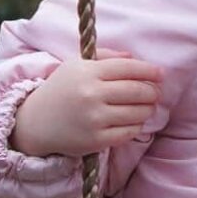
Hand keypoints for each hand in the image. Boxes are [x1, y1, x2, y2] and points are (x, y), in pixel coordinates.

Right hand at [10, 53, 162, 157]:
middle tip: (155, 93)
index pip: (129, 68)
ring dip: (147, 110)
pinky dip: (136, 126)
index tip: (160, 74)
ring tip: (146, 108)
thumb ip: (105, 57)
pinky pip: (129, 132)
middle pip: (138, 91)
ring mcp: (94, 119)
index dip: (149, 71)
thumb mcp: (76, 66)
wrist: (36, 122)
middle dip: (152, 92)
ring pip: (137, 113)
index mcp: (88, 72)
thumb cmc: (61, 90)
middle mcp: (91, 94)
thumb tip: (133, 57)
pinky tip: (133, 122)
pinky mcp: (96, 140)